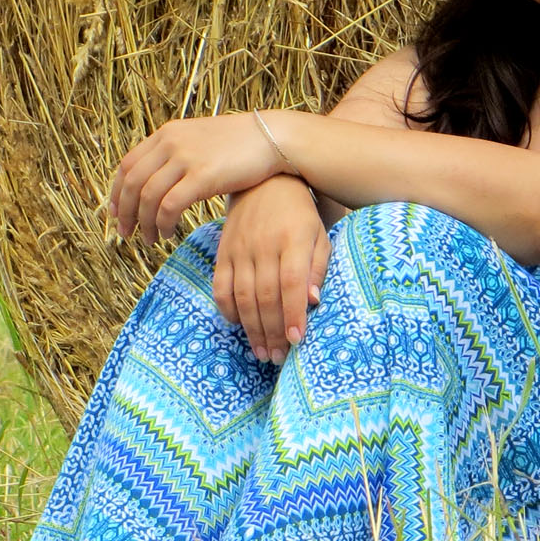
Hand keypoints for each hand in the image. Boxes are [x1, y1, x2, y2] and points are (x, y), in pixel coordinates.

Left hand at [109, 113, 285, 242]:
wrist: (272, 138)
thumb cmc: (239, 145)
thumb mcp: (199, 140)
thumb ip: (176, 154)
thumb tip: (156, 180)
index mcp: (166, 133)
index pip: (127, 165)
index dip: (116, 192)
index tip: (116, 213)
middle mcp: (170, 143)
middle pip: (131, 183)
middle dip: (124, 212)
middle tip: (126, 233)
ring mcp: (185, 158)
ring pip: (147, 197)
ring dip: (144, 223)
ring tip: (151, 239)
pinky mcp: (202, 176)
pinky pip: (169, 206)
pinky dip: (163, 224)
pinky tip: (169, 234)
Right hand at [214, 179, 330, 361]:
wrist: (264, 183)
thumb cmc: (300, 216)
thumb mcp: (319, 236)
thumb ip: (318, 268)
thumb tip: (313, 302)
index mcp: (293, 238)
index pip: (291, 282)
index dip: (293, 314)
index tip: (297, 340)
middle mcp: (264, 244)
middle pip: (265, 295)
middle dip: (272, 331)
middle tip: (278, 357)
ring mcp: (240, 248)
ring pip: (242, 295)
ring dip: (252, 328)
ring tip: (262, 351)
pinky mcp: (223, 252)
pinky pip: (220, 286)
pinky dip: (227, 309)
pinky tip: (239, 326)